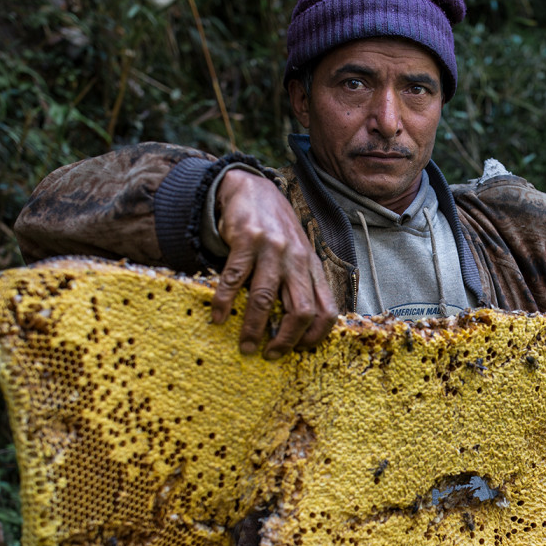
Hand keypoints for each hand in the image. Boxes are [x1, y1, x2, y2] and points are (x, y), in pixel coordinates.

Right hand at [210, 169, 337, 358]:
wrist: (253, 191)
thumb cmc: (277, 232)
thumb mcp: (298, 255)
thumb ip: (299, 284)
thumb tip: (295, 328)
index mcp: (312, 267)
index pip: (327, 309)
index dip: (316, 335)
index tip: (300, 351)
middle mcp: (296, 259)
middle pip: (301, 310)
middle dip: (287, 340)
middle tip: (271, 355)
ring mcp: (272, 249)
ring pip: (266, 299)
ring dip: (253, 328)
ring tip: (245, 346)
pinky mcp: (247, 240)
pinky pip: (234, 279)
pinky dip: (224, 302)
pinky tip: (217, 318)